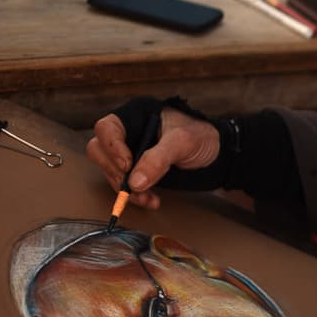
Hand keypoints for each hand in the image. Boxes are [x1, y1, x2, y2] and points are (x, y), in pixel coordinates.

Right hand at [86, 101, 221, 209]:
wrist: (217, 153)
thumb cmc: (201, 137)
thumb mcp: (182, 143)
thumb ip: (158, 159)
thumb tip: (134, 182)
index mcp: (136, 115)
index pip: (107, 128)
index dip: (112, 148)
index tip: (127, 166)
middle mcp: (128, 132)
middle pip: (100, 150)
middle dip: (114, 172)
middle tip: (134, 186)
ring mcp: (130, 152)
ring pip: (110, 171)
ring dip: (125, 189)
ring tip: (147, 199)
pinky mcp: (136, 170)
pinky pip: (124, 184)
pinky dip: (134, 196)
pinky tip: (151, 201)